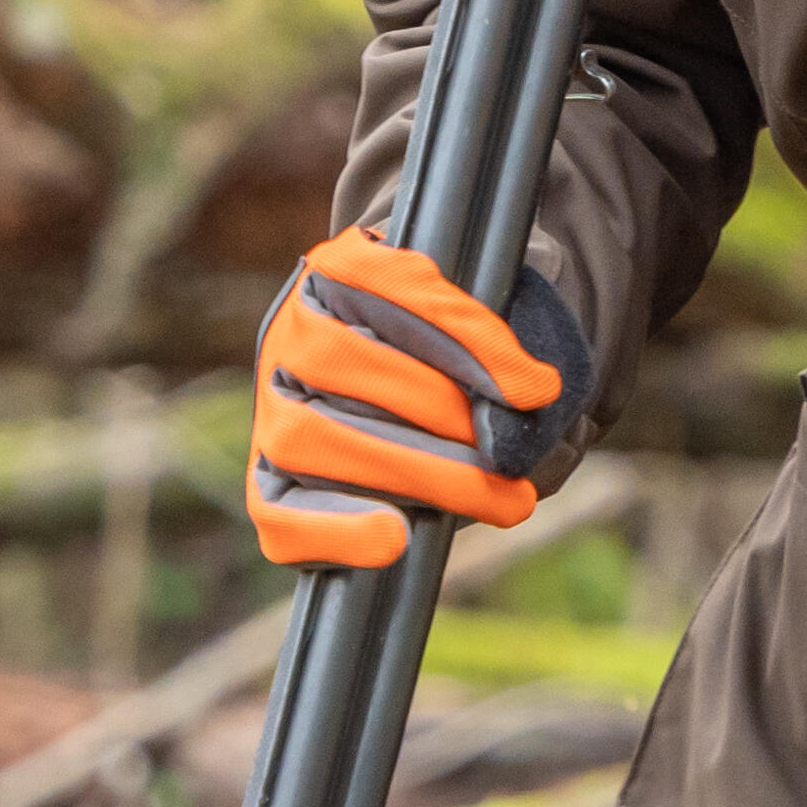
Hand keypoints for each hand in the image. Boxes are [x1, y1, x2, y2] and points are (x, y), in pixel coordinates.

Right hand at [244, 236, 595, 573]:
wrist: (429, 388)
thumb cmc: (470, 347)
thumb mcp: (498, 317)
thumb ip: (512, 340)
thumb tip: (525, 410)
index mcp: (342, 267)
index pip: (388, 283)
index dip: (462, 336)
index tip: (536, 388)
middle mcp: (295, 331)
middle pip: (346, 365)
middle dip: (445, 417)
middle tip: (516, 460)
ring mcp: (274, 409)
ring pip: (313, 437)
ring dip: (415, 474)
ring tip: (501, 501)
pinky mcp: (270, 483)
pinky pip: (277, 515)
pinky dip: (333, 531)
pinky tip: (394, 539)